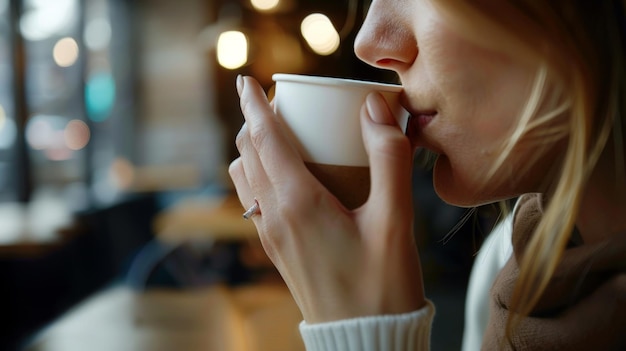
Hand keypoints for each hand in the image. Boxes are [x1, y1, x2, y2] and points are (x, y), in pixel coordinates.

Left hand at [229, 75, 425, 322]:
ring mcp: (271, 236)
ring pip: (246, 178)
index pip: (264, 138)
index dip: (253, 105)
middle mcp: (274, 216)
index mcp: (298, 203)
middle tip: (281, 104)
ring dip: (255, 150)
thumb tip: (375, 108)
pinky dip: (261, 175)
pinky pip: (255, 200)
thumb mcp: (395, 220)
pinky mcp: (278, 250)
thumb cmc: (383, 286)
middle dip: (255, 121)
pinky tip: (290, 177)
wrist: (364, 340)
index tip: (246, 81)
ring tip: (283, 136)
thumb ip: (388, 158)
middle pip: (248, 153)